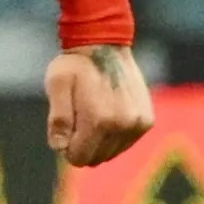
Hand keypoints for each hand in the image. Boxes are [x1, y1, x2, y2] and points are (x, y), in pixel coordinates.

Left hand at [44, 44, 152, 166]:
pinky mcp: (146, 121)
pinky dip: (114, 135)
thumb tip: (60, 147)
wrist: (104, 45)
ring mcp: (138, 124)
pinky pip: (125, 143)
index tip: (65, 127)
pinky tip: (107, 113)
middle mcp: (123, 125)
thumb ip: (57, 119)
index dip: (66, 147)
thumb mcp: (57, 86)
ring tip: (92, 112)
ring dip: (98, 141)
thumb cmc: (74, 66)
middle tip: (77, 117)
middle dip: (82, 144)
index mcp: (99, 120)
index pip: (78, 158)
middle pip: (95, 158)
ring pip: (111, 153)